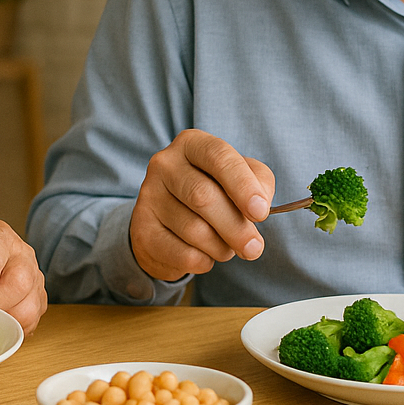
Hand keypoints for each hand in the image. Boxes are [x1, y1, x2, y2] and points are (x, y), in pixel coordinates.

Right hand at [128, 129, 275, 280]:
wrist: (168, 222)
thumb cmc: (212, 193)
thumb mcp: (238, 178)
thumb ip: (258, 183)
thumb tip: (260, 205)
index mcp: (192, 144)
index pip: (218, 156)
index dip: (243, 185)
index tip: (261, 212)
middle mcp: (165, 164)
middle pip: (203, 196)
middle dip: (235, 227)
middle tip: (254, 248)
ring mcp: (149, 196)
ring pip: (194, 230)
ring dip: (221, 247)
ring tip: (227, 247)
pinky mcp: (142, 229)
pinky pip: (182, 253)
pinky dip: (204, 261)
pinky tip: (205, 255)